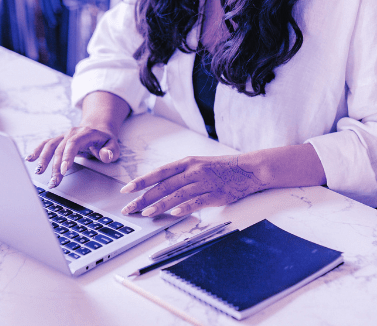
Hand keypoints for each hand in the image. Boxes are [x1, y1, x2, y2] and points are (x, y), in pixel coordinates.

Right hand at [26, 125, 119, 187]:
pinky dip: (37, 151)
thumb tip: (105, 155)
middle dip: (55, 166)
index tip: (63, 170)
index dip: (67, 156)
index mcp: (85, 133)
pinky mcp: (58, 140)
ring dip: (43, 160)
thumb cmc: (105, 140)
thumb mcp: (114, 145)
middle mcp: (72, 133)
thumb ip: (111, 151)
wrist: (98, 128)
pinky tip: (29, 159)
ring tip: (38, 172)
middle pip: (60, 148)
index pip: (73, 144)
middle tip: (53, 182)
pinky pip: (46, 144)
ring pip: (50, 146)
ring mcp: (64, 136)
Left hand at [119, 155, 270, 217]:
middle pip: (164, 185)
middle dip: (144, 197)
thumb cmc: (222, 168)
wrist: (249, 169)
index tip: (126, 190)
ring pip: (177, 194)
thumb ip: (181, 175)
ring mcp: (204, 183)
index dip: (141, 181)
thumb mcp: (198, 165)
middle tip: (129, 208)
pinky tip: (172, 214)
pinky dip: (183, 208)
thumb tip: (159, 187)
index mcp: (187, 163)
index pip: (159, 173)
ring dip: (159, 204)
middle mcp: (193, 171)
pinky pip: (196, 202)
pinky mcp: (215, 195)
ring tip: (146, 213)